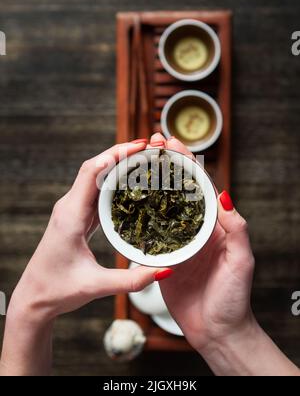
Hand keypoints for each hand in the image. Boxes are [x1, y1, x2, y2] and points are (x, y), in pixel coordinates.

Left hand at [0, 139, 170, 375]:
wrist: (34, 298)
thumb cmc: (58, 290)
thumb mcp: (96, 286)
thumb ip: (131, 280)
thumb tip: (165, 271)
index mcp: (71, 215)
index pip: (92, 172)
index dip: (116, 154)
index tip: (140, 146)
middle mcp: (70, 206)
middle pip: (95, 167)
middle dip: (121, 153)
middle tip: (150, 148)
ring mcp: (73, 210)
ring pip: (95, 177)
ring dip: (117, 165)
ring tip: (144, 160)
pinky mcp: (77, 217)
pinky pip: (96, 191)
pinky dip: (113, 182)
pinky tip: (131, 184)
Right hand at [151, 133, 298, 375]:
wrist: (216, 330)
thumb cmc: (234, 297)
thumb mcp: (241, 261)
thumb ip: (237, 229)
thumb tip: (226, 195)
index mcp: (215, 225)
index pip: (200, 187)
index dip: (186, 163)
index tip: (171, 143)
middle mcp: (195, 230)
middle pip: (178, 191)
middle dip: (166, 166)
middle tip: (149, 145)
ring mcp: (178, 242)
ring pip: (162, 208)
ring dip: (151, 186)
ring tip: (136, 166)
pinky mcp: (163, 258)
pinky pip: (150, 234)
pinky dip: (141, 217)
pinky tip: (129, 204)